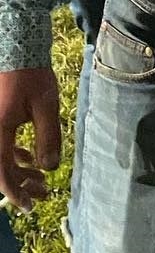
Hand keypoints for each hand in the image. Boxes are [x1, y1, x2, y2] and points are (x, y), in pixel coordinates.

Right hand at [0, 68, 60, 208]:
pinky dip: (12, 156)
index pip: (1, 173)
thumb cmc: (31, 75)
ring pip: (0, 159)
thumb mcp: (45, 106)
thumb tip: (50, 167)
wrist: (16, 46)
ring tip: (40, 179)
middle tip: (43, 193)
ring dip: (18, 171)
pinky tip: (29, 158)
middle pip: (0, 170)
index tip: (29, 206)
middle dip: (21, 185)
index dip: (15, 193)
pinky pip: (0, 146)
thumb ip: (48, 138)